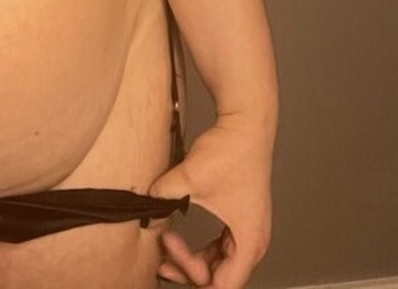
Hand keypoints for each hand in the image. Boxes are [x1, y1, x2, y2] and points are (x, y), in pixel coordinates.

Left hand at [149, 116, 272, 287]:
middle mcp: (254, 243)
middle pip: (221, 280)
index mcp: (249, 243)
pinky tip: (177, 239)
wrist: (245, 125)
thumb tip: (144, 207)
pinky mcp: (240, 220)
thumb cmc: (229, 152)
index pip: (222, 286)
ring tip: (165, 250)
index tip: (168, 242)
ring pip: (220, 266)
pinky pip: (220, 249)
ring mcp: (248, 232)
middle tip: (161, 261)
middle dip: (188, 273)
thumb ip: (163, 195)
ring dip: (193, 263)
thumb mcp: (190, 177)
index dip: (191, 274)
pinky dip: (201, 250)